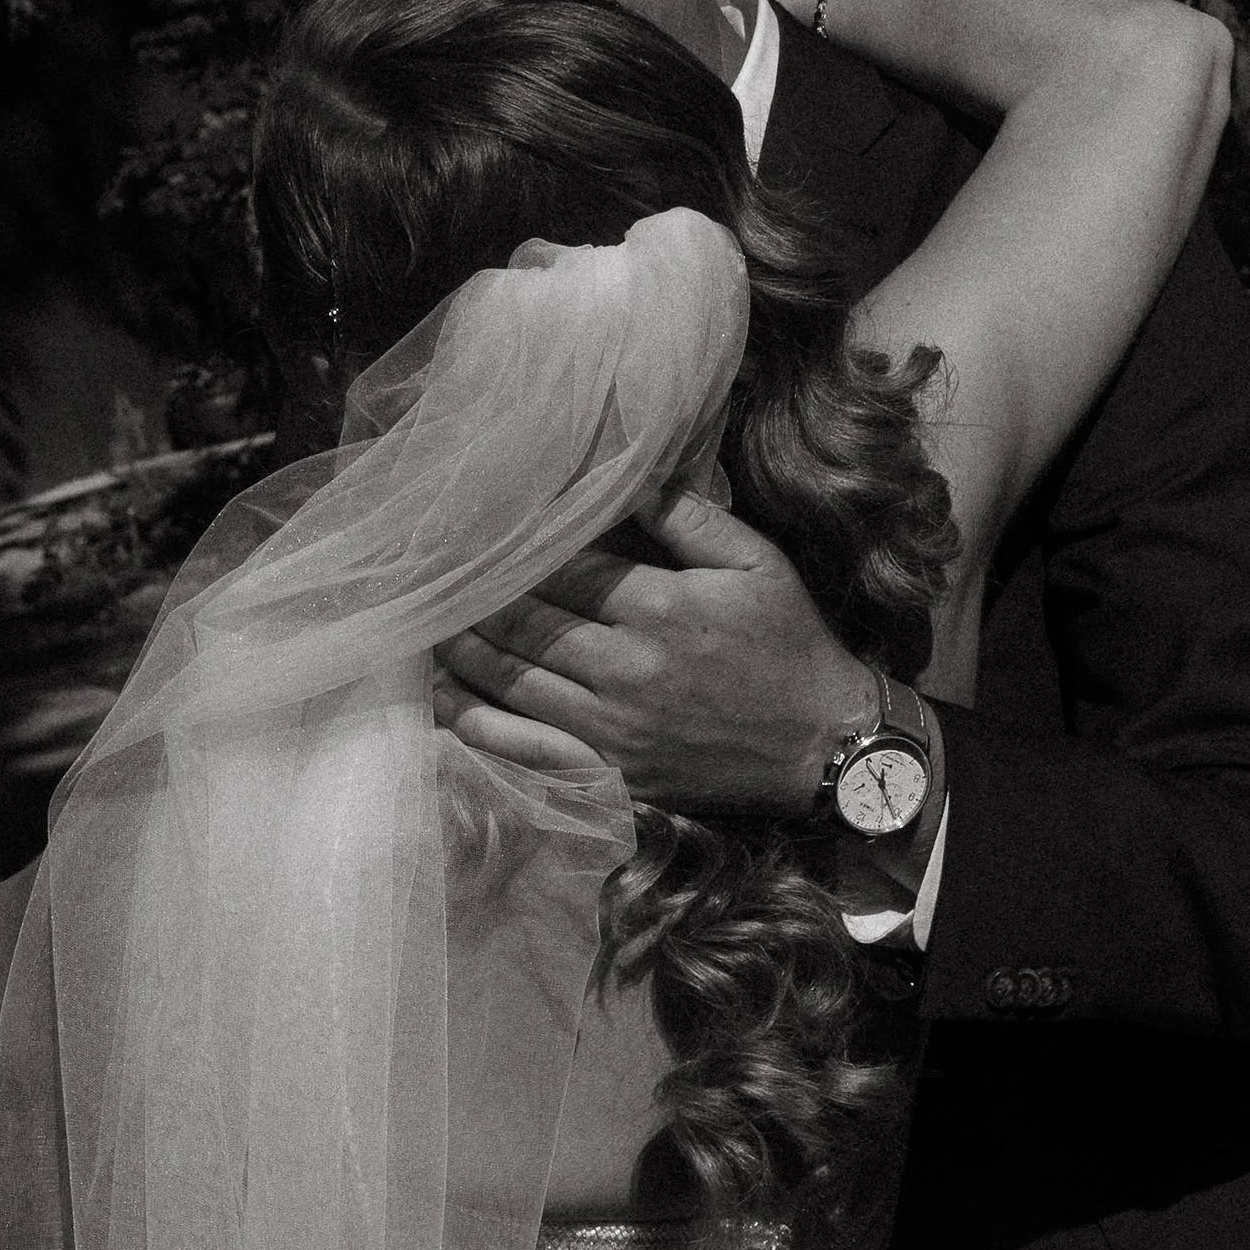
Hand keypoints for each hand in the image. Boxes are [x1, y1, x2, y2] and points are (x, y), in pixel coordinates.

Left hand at [436, 490, 871, 814]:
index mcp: (661, 608)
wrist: (823, 747)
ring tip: (426, 621)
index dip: (514, 548)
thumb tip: (630, 478)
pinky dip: (476, 722)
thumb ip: (690, 518)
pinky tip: (444, 698)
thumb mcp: (757, 564)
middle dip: (475, 594)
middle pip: (524, 623)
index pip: (563, 569)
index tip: (477, 527)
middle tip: (431, 571)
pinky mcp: (608, 772)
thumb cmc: (791, 646)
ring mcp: (612, 727)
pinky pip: (524, 746)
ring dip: (462, 650)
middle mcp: (626, 668)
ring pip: (512, 680)